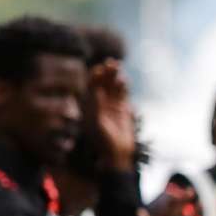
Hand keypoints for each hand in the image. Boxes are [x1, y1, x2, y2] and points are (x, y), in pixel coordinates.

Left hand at [92, 59, 139, 173]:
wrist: (117, 153)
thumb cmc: (104, 140)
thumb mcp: (97, 122)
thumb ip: (97, 106)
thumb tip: (96, 90)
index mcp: (90, 106)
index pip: (92, 86)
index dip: (95, 77)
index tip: (100, 69)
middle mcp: (100, 103)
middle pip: (103, 83)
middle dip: (107, 73)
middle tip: (112, 63)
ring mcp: (112, 105)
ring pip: (113, 86)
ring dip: (115, 77)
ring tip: (118, 67)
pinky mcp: (123, 109)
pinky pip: (123, 94)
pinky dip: (124, 86)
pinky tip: (124, 80)